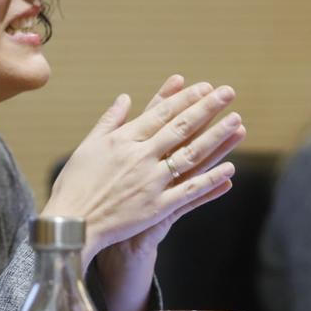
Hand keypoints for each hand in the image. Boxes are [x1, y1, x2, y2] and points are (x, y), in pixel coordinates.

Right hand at [42, 75, 244, 268]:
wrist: (72, 224)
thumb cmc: (75, 184)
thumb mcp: (88, 146)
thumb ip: (110, 121)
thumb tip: (126, 98)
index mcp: (124, 140)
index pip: (161, 113)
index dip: (184, 98)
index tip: (204, 87)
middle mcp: (140, 157)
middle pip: (180, 128)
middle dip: (207, 108)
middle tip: (229, 92)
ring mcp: (151, 182)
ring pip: (191, 155)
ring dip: (216, 138)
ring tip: (238, 123)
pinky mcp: (157, 207)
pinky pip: (190, 193)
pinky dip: (210, 181)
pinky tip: (230, 170)